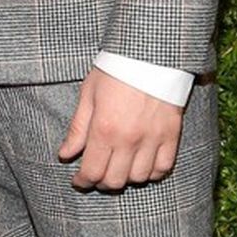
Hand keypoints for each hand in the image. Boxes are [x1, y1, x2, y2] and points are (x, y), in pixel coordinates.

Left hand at [58, 69, 183, 191]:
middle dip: (102, 182)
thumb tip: (65, 155)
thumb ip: (78, 129)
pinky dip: (152, 173)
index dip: (83, 182)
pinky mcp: (171, 135)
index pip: (92, 172)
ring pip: (138, 178)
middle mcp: (128, 139)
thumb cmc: (115, 70)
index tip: (79, 181)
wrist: (150, 54)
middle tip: (97, 175)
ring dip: (126, 178)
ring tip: (120, 168)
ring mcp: (152, 139)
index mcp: (104, 129)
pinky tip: (143, 165)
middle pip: (114, 181)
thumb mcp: (88, 95)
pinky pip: (163, 168)